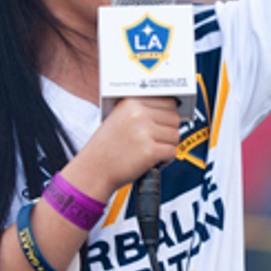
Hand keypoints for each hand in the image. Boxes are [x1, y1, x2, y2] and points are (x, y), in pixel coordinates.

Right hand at [66, 97, 180, 199]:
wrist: (94, 169)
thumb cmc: (105, 147)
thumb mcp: (118, 118)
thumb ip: (140, 111)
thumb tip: (168, 111)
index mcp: (131, 103)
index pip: (167, 101)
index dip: (169, 114)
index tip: (167, 121)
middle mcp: (138, 115)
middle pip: (174, 118)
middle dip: (169, 130)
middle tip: (160, 139)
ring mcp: (144, 132)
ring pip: (175, 135)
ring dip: (169, 145)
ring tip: (155, 150)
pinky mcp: (149, 151)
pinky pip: (172, 151)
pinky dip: (168, 158)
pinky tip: (156, 160)